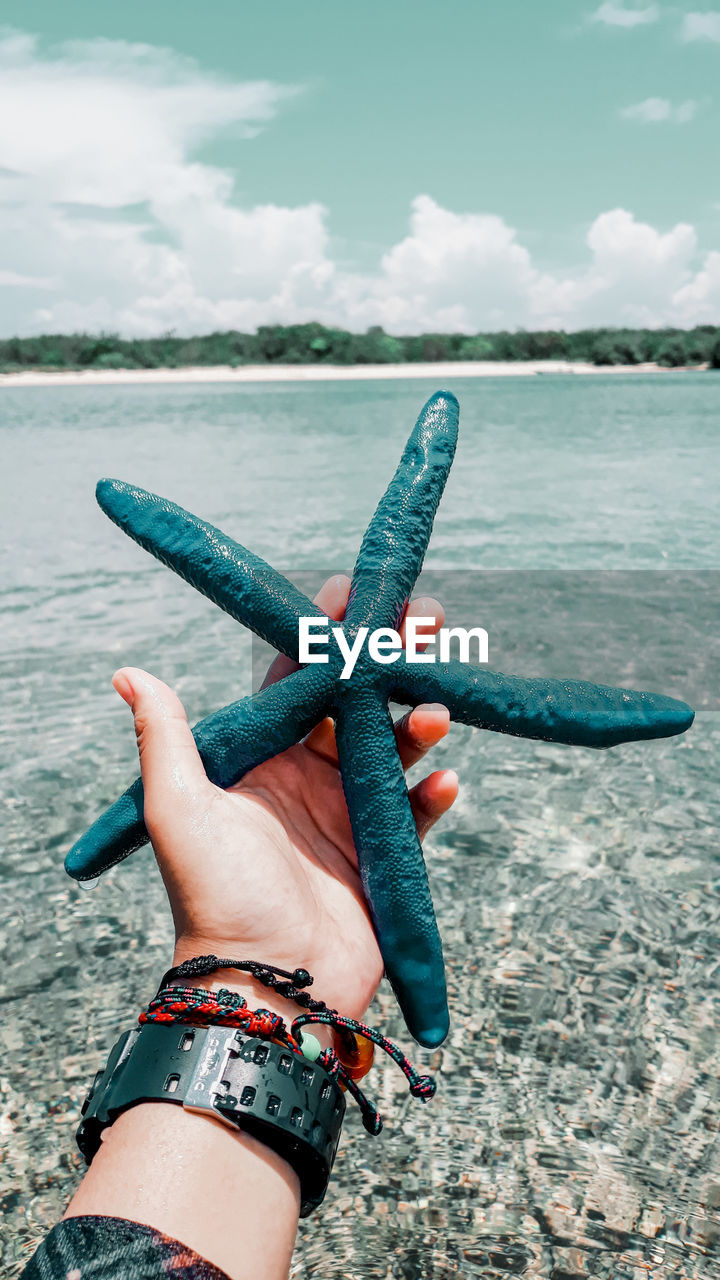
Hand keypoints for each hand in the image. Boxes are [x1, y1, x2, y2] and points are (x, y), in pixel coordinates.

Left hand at [113, 575, 457, 1027]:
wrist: (268, 986)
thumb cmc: (216, 896)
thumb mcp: (180, 809)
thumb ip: (166, 738)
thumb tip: (129, 673)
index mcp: (261, 762)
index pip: (295, 681)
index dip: (324, 636)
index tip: (353, 593)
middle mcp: (304, 780)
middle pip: (355, 704)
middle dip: (390, 661)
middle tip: (426, 620)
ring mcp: (344, 817)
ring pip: (393, 751)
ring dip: (419, 724)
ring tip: (436, 711)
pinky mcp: (379, 856)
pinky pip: (414, 812)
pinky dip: (433, 793)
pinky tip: (447, 778)